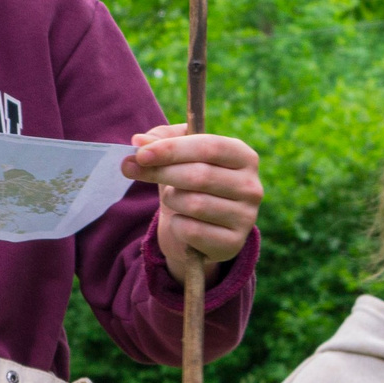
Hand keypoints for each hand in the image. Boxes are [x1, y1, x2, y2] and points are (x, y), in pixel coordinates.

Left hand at [121, 125, 262, 284]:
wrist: (199, 232)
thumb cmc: (188, 185)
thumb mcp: (177, 156)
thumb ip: (160, 140)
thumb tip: (140, 141)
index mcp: (243, 156)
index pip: (209, 147)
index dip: (172, 149)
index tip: (140, 154)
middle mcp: (252, 186)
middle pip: (200, 175)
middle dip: (160, 172)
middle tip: (131, 169)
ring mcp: (246, 217)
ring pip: (194, 204)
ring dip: (171, 200)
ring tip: (172, 199)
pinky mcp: (233, 243)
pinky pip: (192, 231)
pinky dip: (177, 225)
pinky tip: (182, 223)